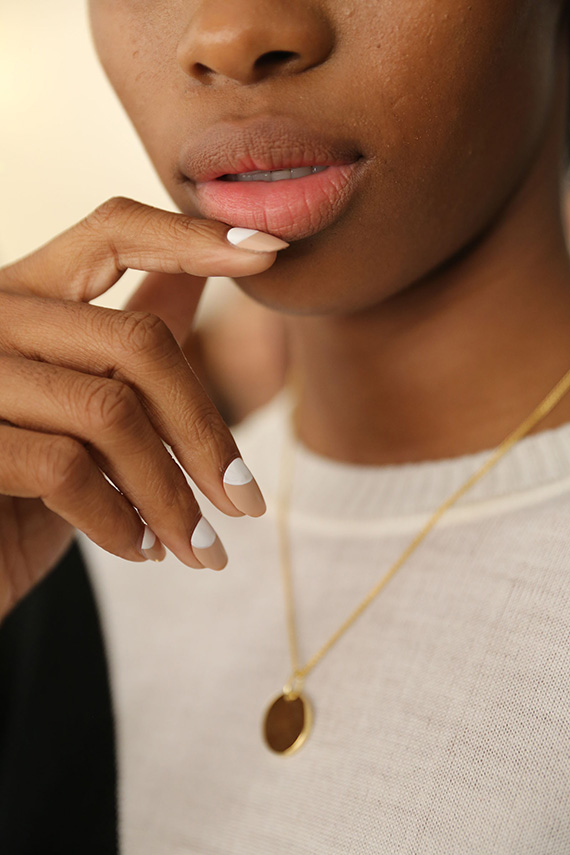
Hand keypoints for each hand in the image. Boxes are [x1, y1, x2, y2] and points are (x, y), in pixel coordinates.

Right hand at [0, 197, 287, 620]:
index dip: (191, 237)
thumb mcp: (80, 415)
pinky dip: (120, 520)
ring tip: (198, 547)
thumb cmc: (18, 491)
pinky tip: (140, 550)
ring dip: (172, 496)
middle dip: (206, 433)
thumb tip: (196, 277)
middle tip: (245, 502)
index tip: (271, 250)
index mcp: (25, 298)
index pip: (112, 232)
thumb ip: (126, 346)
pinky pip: (66, 469)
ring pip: (110, 412)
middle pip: (137, 341)